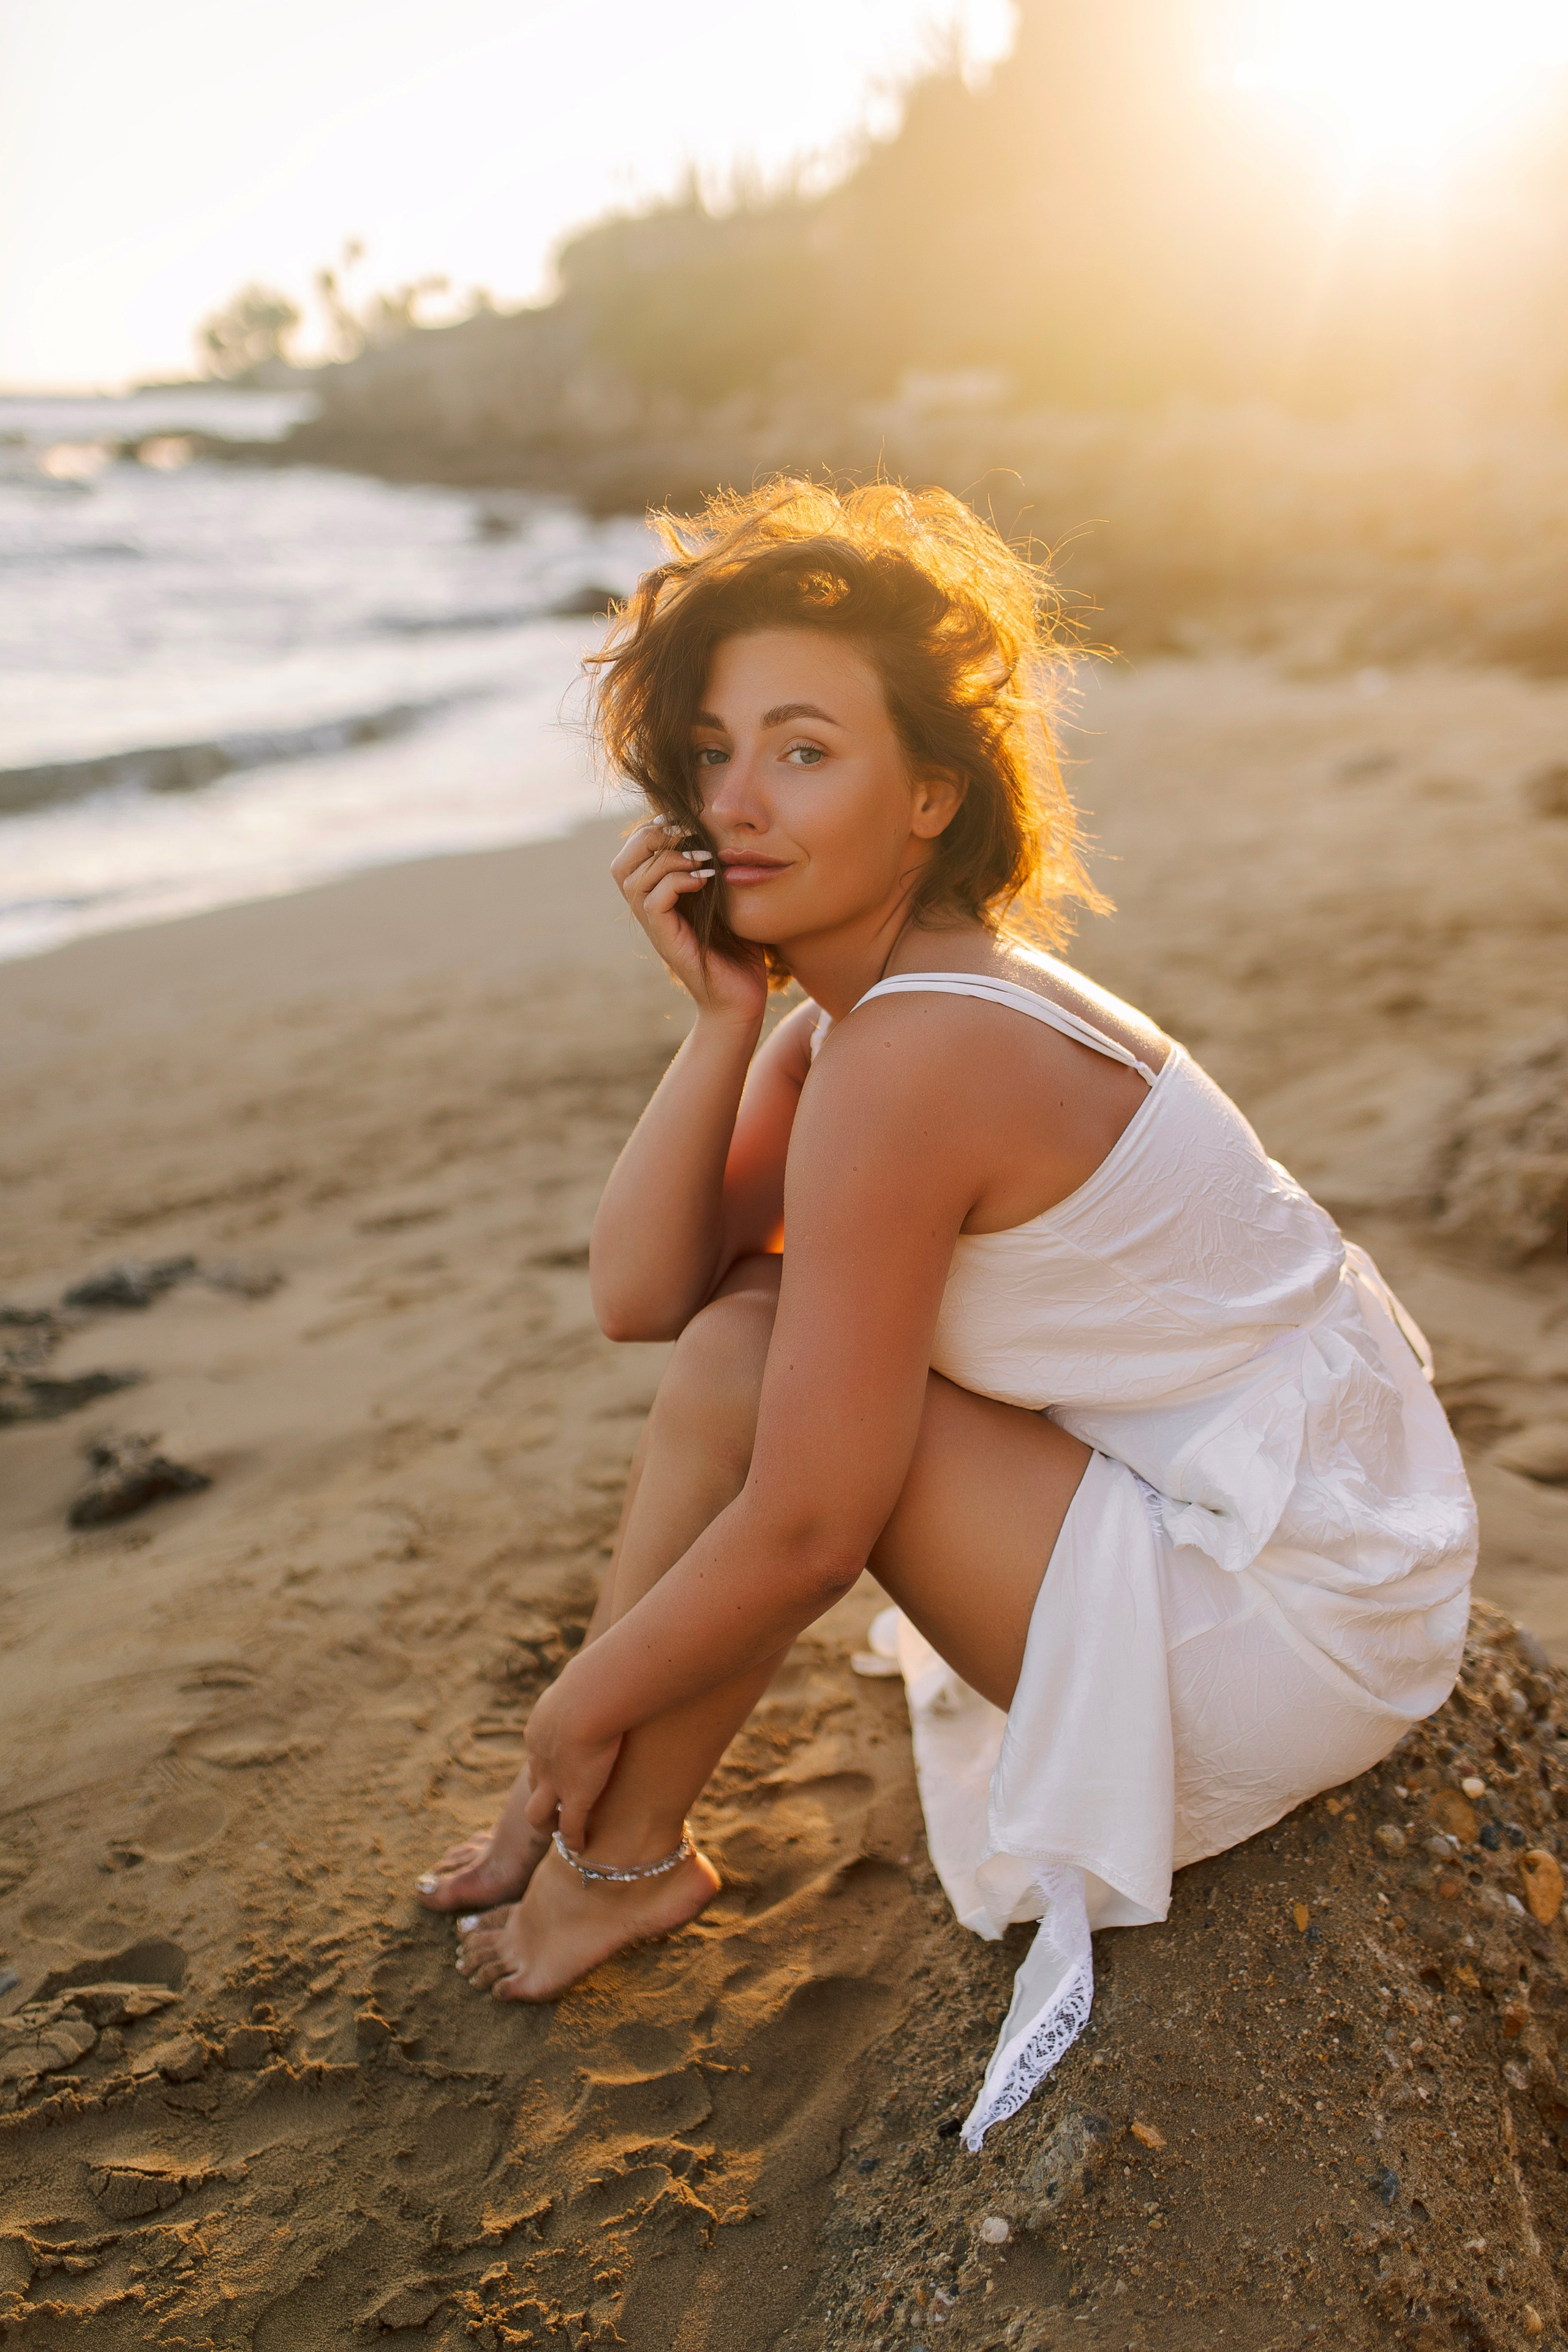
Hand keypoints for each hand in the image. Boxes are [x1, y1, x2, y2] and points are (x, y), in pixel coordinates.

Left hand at [522, 1674, 622, 1851]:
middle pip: (534, 1781)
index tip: (564, 1764)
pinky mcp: (575, 1798)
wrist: (590, 1699)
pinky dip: (573, 1839)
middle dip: (544, 1793)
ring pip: (538, 1813)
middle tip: (556, 1803)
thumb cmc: (597, 1677)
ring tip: (559, 1830)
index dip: (550, 1760)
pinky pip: (570, 1828)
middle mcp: (539, 1757)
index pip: (540, 1750)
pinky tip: (582, 1846)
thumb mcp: (590, 1674)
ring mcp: (554, 1781)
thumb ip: (596, 1675)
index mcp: (540, 1728)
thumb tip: (614, 1659)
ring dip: (547, 1823)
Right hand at [611, 816, 766, 1025]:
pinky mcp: (666, 941)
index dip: (651, 830)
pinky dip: (676, 882)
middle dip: (650, 837)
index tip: (685, 820)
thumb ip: (716, 870)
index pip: (633, 854)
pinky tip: (704, 880)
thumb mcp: (728, 901)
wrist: (741, 1001)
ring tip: (701, 857)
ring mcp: (655, 928)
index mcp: (659, 897)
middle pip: (621, 864)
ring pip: (632, 879)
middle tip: (686, 831)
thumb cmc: (740, 953)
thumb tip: (721, 832)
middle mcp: (650, 911)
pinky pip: (652, 901)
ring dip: (667, 858)